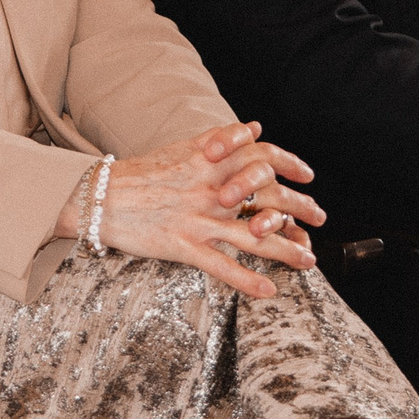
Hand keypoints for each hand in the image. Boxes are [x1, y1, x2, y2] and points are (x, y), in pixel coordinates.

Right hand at [57, 121, 325, 298]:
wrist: (99, 195)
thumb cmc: (141, 173)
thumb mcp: (182, 148)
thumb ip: (220, 139)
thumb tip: (255, 127)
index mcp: (210, 162)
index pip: (262, 155)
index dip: (290, 164)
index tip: (308, 176)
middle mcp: (210, 188)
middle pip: (267, 197)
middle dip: (299, 209)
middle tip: (319, 219)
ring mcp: (198, 218)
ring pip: (252, 235)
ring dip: (285, 249)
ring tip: (309, 261)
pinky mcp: (182, 245)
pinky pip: (221, 266)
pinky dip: (247, 280)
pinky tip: (268, 291)